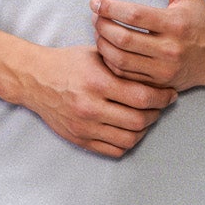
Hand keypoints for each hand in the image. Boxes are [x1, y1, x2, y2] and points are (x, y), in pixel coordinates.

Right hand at [18, 43, 177, 156]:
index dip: (162, 98)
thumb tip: (157, 72)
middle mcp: (91, 107)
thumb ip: (124, 64)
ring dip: (144, 130)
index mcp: (97, 82)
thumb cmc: (68, 63)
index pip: (142, 96)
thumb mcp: (96, 54)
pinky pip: (113, 150)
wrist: (35, 79)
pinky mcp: (79, 139)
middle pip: (139, 121)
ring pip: (129, 139)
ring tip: (146, 118)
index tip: (170, 94)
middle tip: (160, 106)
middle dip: (156, 114)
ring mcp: (84, 127)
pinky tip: (129, 129)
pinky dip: (128, 142)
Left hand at [89, 0, 204, 92]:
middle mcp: (170, 49)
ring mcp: (163, 69)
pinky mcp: (158, 84)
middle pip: (123, 38)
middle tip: (94, 16)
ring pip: (120, 59)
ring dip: (102, 44)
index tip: (96, 2)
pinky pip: (125, 75)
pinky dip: (110, 62)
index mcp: (175, 23)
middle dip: (102, 26)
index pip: (134, 15)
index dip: (109, 8)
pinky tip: (107, 49)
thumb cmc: (200, 20)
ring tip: (98, 31)